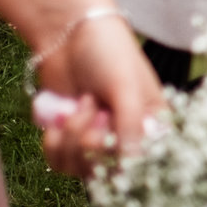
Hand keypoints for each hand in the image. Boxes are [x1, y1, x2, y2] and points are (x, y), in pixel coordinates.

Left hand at [34, 16, 165, 177]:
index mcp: (153, 125)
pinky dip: (53, 143)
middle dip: (89, 141)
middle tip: (90, 106)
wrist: (68, 34)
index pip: (143, 164)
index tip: (105, 128)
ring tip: (78, 104)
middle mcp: (127, 137)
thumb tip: (129, 167)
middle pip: (108, 172)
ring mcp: (97, 140)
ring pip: (80, 170)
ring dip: (70, 138)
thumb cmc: (108, 53)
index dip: (120, 155)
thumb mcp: (126, 88)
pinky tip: (59, 116)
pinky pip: (59, 164)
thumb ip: (130, 127)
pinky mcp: (69, 141)